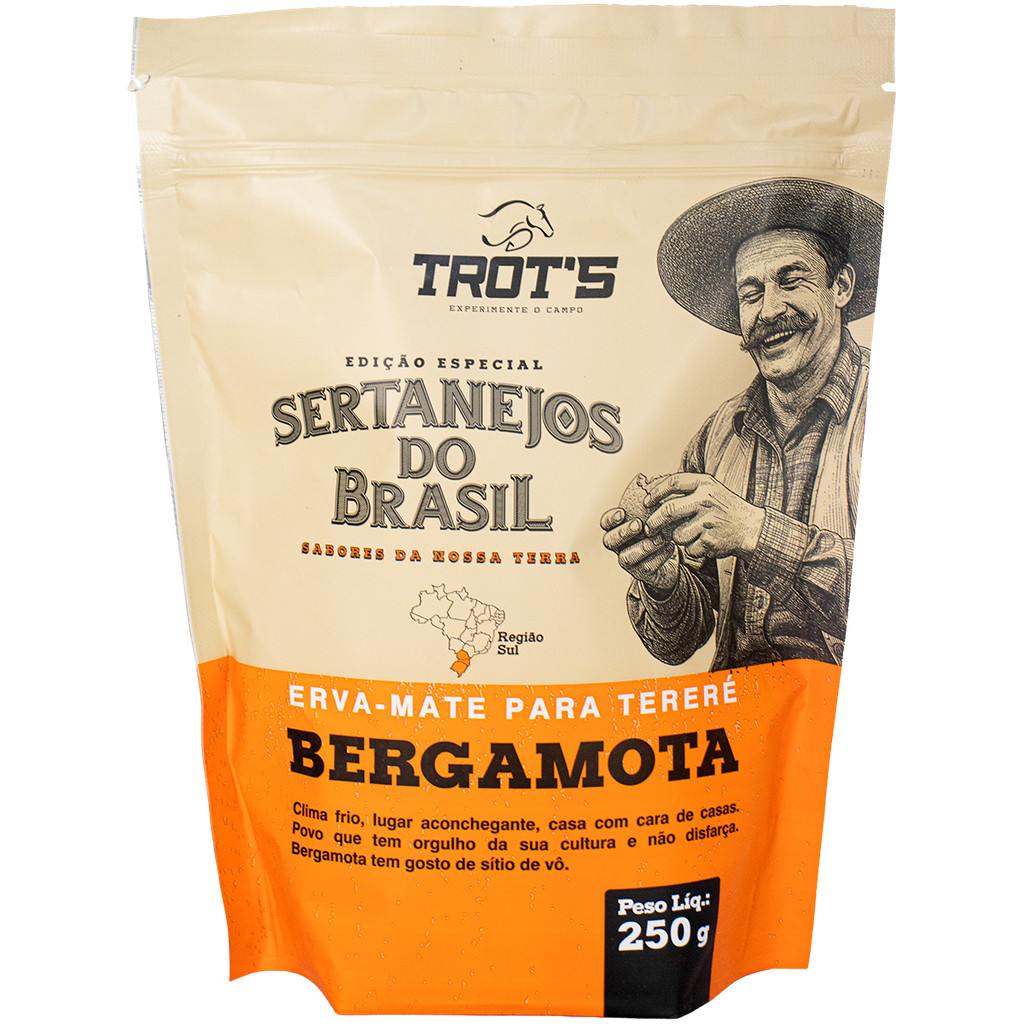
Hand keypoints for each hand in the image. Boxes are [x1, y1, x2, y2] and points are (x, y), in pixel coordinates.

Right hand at [600, 506, 679, 592]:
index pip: (605, 523)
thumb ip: (652, 501)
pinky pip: (646, 568)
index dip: (610, 518)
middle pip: (609, 541)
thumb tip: (655, 478)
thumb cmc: (660, 532)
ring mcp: (629, 561)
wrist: (672, 559)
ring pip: (627, 557)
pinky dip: (659, 557)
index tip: (622, 512)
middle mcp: (620, 545)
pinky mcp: (642, 573)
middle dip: (623, 532)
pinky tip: (670, 547)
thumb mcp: (656, 515)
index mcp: (619, 529)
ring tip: (660, 537)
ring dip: (644, 546)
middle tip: (638, 525)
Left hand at [644, 473, 764, 561]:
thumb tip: (651, 486)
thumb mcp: (709, 490)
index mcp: (705, 484)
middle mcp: (706, 500)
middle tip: (648, 528)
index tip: (645, 501)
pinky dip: (692, 549)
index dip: (655, 492)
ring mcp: (709, 521)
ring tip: (694, 534)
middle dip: (654, 522)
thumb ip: (685, 488)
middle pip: (668, 510)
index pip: (672, 482)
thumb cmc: (724, 509)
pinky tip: (704, 542)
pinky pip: (688, 549)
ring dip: (678, 538)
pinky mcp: (710, 540)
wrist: (751, 528)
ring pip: (676, 534)